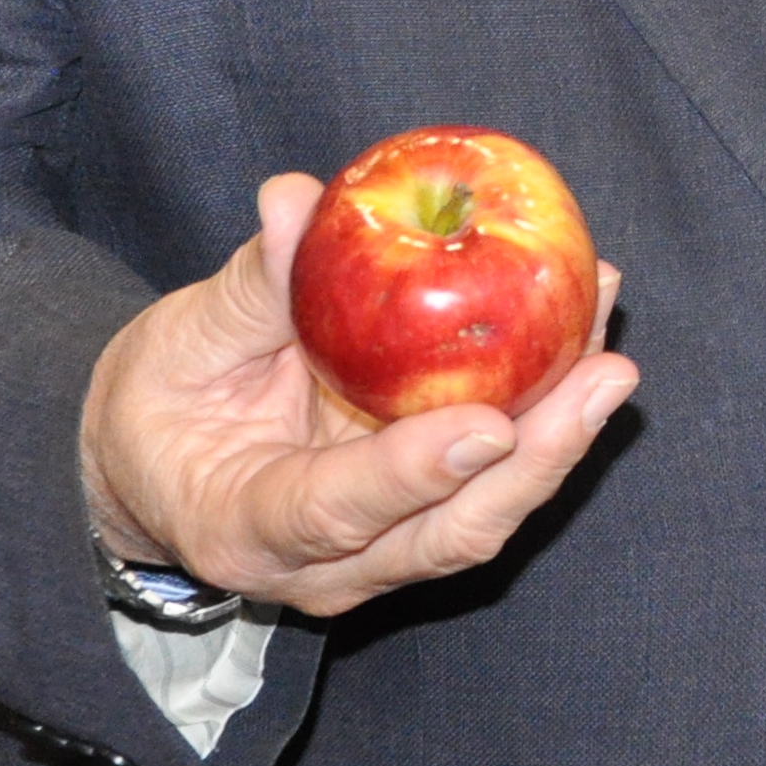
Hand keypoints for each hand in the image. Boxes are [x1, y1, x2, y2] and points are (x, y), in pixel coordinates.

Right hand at [77, 175, 635, 618]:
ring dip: (558, 441)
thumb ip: (250, 284)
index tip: (490, 425)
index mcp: (244, 525)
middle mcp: (320, 566)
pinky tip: (584, 346)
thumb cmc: (163, 400)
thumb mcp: (182, 341)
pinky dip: (543, 425)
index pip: (336, 512)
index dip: (414, 473)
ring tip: (610, 354)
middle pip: (443, 535)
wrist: (155, 467)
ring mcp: (375, 556)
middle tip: (602, 376)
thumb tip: (295, 199)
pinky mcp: (414, 525)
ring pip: (482, 518)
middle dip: (535, 461)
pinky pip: (490, 486)